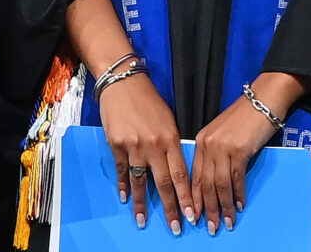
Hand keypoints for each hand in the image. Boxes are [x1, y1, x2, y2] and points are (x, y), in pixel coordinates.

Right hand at [97, 74, 193, 233]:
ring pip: (141, 181)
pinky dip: (124, 185)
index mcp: (171, 139)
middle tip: (176, 227)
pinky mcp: (117, 145)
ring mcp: (134, 146)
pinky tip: (125, 198)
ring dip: (142, 204)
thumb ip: (172, 144)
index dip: (187, 197)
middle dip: (171, 208)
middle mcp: (154, 145)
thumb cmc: (149, 100)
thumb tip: (177, 168)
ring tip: (143, 221)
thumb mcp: (168, 120)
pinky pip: (122, 170)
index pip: (182, 175)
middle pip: (164, 183)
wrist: (123, 83)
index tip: (193, 215)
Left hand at [189, 94, 277, 234]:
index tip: (194, 216)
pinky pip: (236, 178)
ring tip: (228, 222)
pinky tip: (239, 205)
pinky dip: (237, 194)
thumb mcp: (222, 135)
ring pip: (219, 185)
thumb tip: (214, 183)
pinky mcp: (239, 149)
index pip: (194, 176)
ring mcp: (222, 147)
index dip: (194, 199)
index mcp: (200, 141)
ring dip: (223, 206)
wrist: (263, 101)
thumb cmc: (244, 118)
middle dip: (207, 209)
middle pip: (205, 184)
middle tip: (211, 227)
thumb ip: (214, 155)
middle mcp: (208, 145)